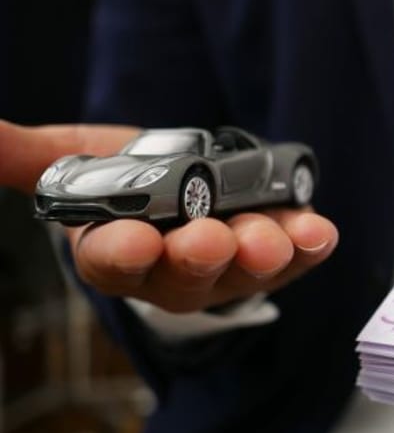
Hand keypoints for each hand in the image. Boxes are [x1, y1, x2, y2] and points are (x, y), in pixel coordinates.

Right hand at [0, 120, 337, 312]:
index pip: (112, 264)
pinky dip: (307, 245)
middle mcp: (176, 270)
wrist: (198, 185)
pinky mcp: (280, 254)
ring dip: (258, 255)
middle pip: (182, 275)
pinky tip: (318, 230)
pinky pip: (296, 257)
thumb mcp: (84, 159)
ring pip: (244, 271)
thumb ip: (35, 157)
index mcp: (120, 252)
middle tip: (207, 239)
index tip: (131, 239)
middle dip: (196, 258)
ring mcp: (232, 267)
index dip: (121, 254)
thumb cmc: (137, 178)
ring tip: (267, 237)